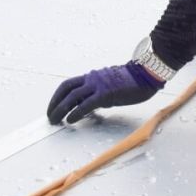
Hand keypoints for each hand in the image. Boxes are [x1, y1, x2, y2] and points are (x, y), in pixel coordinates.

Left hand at [46, 62, 163, 124]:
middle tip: (50, 116)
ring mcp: (98, 85)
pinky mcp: (106, 93)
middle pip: (66, 89)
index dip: (57, 96)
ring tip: (55, 120)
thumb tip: (85, 106)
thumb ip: (96, 94)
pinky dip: (76, 112)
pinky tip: (71, 120)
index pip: (68, 85)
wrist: (145, 76)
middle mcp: (92, 79)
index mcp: (92, 77)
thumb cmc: (130, 83)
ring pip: (72, 96)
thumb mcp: (109, 87)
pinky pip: (86, 104)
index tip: (52, 107)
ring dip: (61, 109)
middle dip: (55, 103)